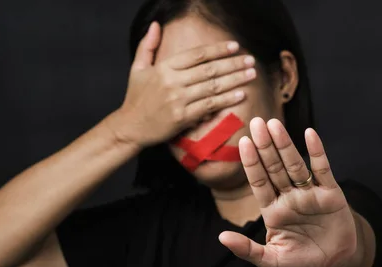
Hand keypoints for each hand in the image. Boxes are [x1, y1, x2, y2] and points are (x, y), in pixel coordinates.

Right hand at [109, 21, 256, 147]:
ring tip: (251, 74)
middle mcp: (172, 82)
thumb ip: (148, 46)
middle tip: (251, 60)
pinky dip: (226, 100)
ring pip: (213, 87)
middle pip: (209, 69)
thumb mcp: (137, 68)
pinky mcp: (182, 117)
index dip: (217, 50)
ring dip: (235, 80)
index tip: (235, 46)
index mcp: (164, 68)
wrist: (130, 127)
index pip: (196, 55)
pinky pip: (209, 106)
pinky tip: (240, 94)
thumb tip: (156, 25)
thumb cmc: (136, 98)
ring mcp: (178, 100)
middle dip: (233, 64)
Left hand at [219, 118, 358, 266]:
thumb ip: (248, 251)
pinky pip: (323, 170)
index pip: (259, 182)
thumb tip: (221, 238)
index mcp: (273, 211)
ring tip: (274, 124)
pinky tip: (309, 134)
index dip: (251, 163)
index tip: (243, 142)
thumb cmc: (303, 264)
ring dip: (285, 145)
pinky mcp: (331, 194)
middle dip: (265, 146)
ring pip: (294, 165)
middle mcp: (289, 197)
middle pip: (274, 167)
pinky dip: (317, 152)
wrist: (337, 265)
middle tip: (256, 122)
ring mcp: (310, 194)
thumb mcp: (273, 261)